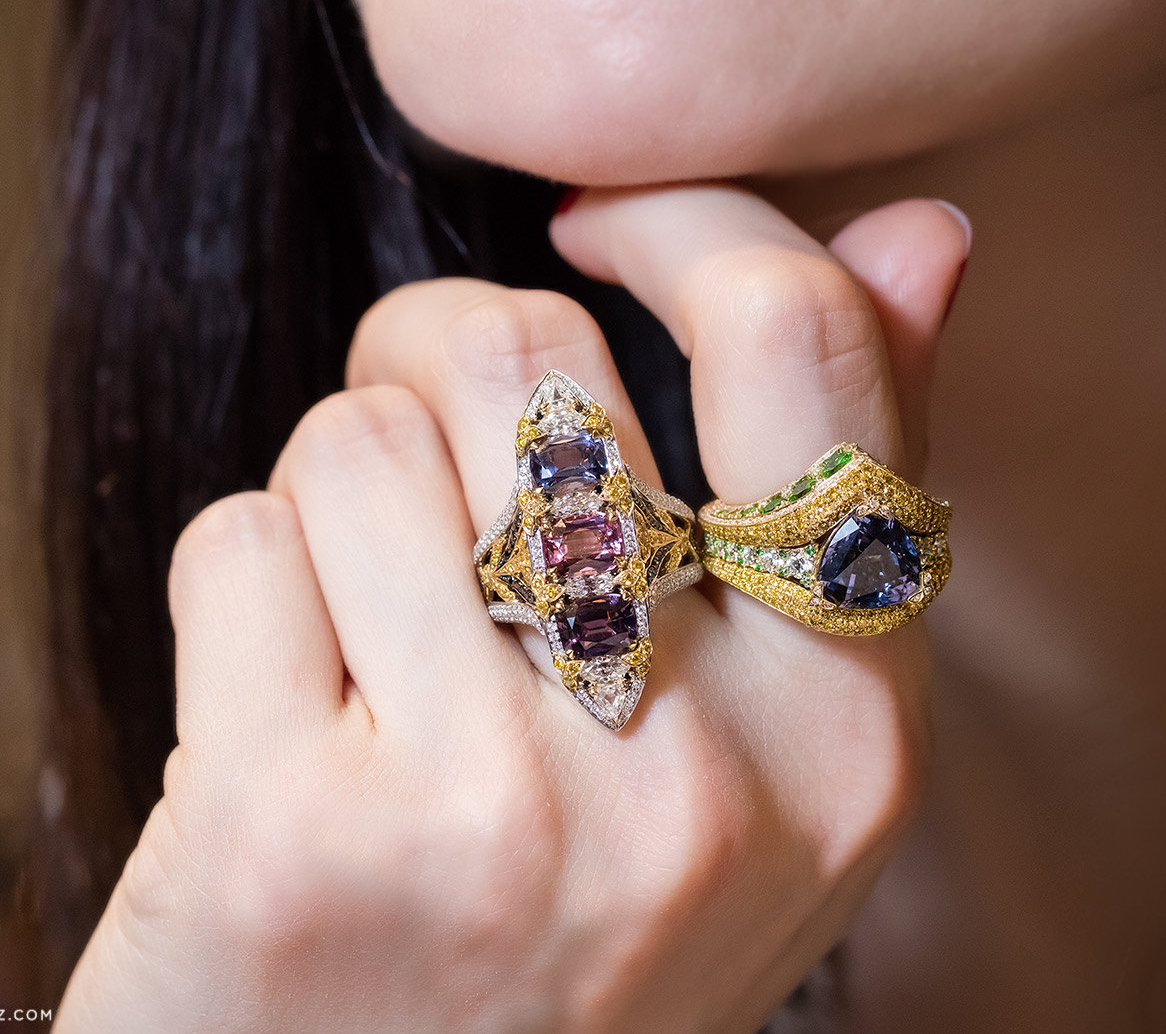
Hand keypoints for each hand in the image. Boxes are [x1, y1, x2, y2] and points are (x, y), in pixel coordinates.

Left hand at [53, 184, 968, 1032]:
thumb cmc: (572, 938)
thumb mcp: (767, 765)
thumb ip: (840, 502)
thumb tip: (923, 236)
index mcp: (847, 750)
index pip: (807, 354)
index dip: (694, 227)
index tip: (611, 225)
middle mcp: (694, 787)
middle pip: (531, 356)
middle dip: (444, 355)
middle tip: (431, 446)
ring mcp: (488, 816)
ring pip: (363, 434)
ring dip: (340, 492)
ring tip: (373, 621)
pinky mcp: (290, 838)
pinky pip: (242, 539)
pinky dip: (248, 591)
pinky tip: (286, 712)